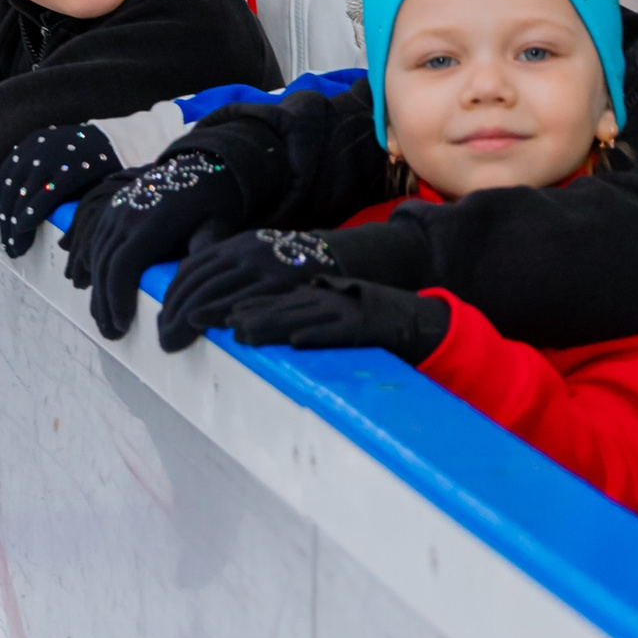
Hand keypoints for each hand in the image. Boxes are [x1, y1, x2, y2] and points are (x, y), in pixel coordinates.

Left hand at [0, 124, 120, 257]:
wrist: (117, 143)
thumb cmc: (79, 157)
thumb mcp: (44, 159)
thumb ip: (16, 176)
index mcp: (28, 147)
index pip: (3, 181)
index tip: (4, 233)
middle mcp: (36, 150)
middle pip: (10, 193)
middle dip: (6, 224)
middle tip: (9, 248)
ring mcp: (53, 160)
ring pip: (23, 198)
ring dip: (15, 227)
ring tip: (17, 249)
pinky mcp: (71, 171)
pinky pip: (44, 197)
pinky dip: (30, 215)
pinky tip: (25, 231)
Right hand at [60, 150, 247, 340]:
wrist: (206, 161)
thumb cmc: (217, 200)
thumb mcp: (218, 224)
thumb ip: (203, 251)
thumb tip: (192, 283)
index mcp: (153, 221)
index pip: (122, 266)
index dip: (117, 298)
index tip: (123, 326)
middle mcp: (128, 213)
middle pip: (104, 265)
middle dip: (104, 303)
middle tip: (112, 334)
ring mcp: (117, 207)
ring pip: (96, 255)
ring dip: (97, 290)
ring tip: (104, 319)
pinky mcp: (113, 206)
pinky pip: (95, 240)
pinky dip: (93, 267)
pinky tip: (96, 289)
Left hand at [157, 227, 342, 351]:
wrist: (331, 255)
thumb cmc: (286, 261)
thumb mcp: (252, 251)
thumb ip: (222, 263)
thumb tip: (184, 278)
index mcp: (234, 244)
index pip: (191, 269)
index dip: (171, 294)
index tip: (160, 317)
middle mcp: (244, 252)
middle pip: (198, 281)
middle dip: (175, 310)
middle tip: (163, 336)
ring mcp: (261, 266)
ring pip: (215, 290)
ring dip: (190, 316)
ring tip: (174, 338)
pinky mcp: (279, 283)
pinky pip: (244, 299)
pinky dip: (220, 312)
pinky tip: (205, 326)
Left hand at [225, 276, 451, 364]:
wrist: (418, 320)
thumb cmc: (375, 320)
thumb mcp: (339, 312)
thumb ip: (313, 315)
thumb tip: (283, 328)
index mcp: (319, 296)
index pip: (276, 301)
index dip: (247, 307)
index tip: (219, 315)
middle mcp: (327, 300)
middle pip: (280, 308)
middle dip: (248, 316)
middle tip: (219, 325)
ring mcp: (344, 313)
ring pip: (301, 318)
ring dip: (271, 326)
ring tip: (245, 334)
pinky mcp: (362, 328)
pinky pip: (336, 333)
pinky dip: (316, 336)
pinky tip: (296, 341)